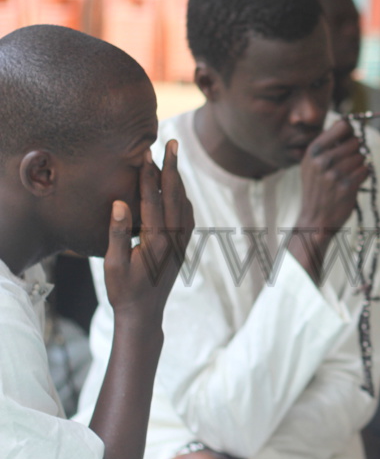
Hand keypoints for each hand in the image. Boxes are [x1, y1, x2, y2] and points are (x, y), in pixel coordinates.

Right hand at [105, 139, 194, 323]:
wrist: (144, 315)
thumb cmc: (123, 291)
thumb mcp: (112, 265)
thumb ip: (117, 234)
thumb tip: (120, 203)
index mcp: (156, 242)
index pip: (154, 201)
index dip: (150, 176)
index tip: (147, 153)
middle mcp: (174, 240)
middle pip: (176, 196)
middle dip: (173, 168)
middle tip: (172, 143)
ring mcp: (182, 243)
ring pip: (185, 204)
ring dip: (179, 181)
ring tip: (174, 159)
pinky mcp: (182, 247)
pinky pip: (188, 216)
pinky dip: (183, 198)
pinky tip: (178, 190)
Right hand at [292, 120, 369, 280]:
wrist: (315, 217)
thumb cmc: (316, 187)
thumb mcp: (311, 163)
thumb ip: (326, 144)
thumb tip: (346, 124)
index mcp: (313, 151)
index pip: (342, 126)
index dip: (350, 131)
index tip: (348, 139)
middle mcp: (322, 161)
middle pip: (355, 142)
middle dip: (356, 150)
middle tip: (349, 160)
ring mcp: (335, 174)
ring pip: (361, 157)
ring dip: (359, 164)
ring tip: (348, 173)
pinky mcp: (347, 186)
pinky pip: (366, 170)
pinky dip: (363, 175)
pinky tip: (353, 181)